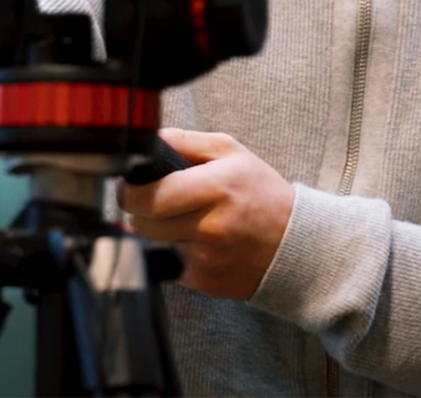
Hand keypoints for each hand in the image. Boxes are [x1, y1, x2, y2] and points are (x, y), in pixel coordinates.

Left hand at [118, 128, 294, 299]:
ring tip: (180, 217)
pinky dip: (177, 252)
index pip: (152, 196)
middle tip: (146, 200)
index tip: (126, 185)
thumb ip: (188, 141)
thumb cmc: (260, 191)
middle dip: (137, 211)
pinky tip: (198, 241)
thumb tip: (152, 139)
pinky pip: (172, 265)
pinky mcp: (206, 282)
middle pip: (144, 224)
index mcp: (216, 188)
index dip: (129, 191)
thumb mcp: (231, 152)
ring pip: (155, 244)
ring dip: (158, 231)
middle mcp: (210, 227)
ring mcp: (207, 259)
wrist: (295, 242)